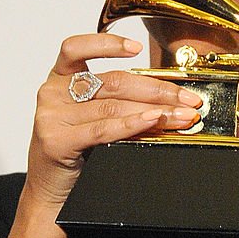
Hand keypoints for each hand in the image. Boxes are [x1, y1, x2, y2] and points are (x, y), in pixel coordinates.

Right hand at [23, 32, 202, 209]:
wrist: (51, 194)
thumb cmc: (75, 155)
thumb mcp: (91, 120)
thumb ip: (114, 102)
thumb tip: (165, 100)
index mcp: (58, 79)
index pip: (76, 49)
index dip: (107, 43)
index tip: (138, 47)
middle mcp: (52, 93)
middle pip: (112, 82)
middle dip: (157, 90)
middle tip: (188, 100)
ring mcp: (52, 116)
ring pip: (113, 106)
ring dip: (156, 111)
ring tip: (182, 117)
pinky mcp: (57, 140)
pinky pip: (103, 128)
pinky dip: (132, 124)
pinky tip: (152, 120)